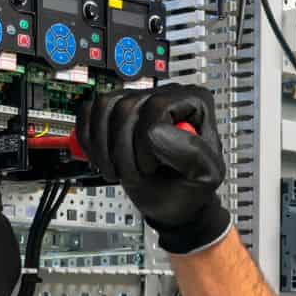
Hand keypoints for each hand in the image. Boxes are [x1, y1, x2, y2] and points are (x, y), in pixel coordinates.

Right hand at [76, 84, 229, 253]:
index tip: (153, 167)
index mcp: (195, 103)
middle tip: (134, 173)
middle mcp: (165, 95)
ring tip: (119, 169)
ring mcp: (137, 101)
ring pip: (103, 107)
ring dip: (104, 148)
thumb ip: (192, 152)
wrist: (172, 200)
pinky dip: (89, 139)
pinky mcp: (114, 112)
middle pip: (126, 106)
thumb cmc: (191, 186)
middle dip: (123, 150)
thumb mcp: (207, 176)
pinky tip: (103, 158)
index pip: (157, 106)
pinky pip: (88, 112)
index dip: (147, 142)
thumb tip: (156, 132)